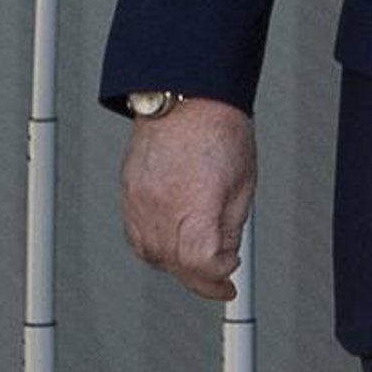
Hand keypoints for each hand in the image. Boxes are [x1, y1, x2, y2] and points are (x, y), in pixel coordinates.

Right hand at [121, 100, 255, 301]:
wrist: (187, 96)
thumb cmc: (218, 130)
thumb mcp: (243, 186)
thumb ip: (230, 228)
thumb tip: (224, 254)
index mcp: (194, 202)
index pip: (198, 262)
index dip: (217, 276)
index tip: (229, 272)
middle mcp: (160, 204)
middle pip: (174, 263)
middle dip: (199, 275)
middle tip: (218, 273)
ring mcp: (138, 199)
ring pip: (151, 254)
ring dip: (175, 263)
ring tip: (196, 256)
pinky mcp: (128, 192)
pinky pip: (136, 235)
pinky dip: (155, 246)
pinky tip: (173, 240)